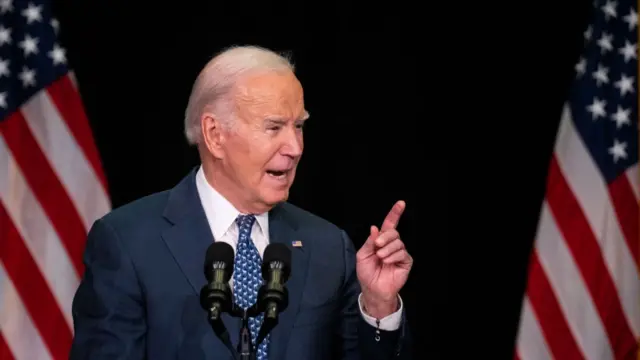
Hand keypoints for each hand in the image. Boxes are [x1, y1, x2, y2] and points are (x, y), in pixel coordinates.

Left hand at [356, 200, 412, 318]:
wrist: (372, 289)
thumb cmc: (367, 273)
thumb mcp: (362, 255)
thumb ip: (369, 241)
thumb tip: (375, 227)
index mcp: (381, 241)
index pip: (389, 224)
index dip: (395, 213)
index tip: (401, 203)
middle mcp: (391, 245)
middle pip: (393, 232)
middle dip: (385, 237)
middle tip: (377, 246)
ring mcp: (399, 253)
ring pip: (398, 242)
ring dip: (387, 249)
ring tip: (381, 258)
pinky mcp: (406, 262)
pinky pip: (402, 253)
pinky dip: (393, 256)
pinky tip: (387, 262)